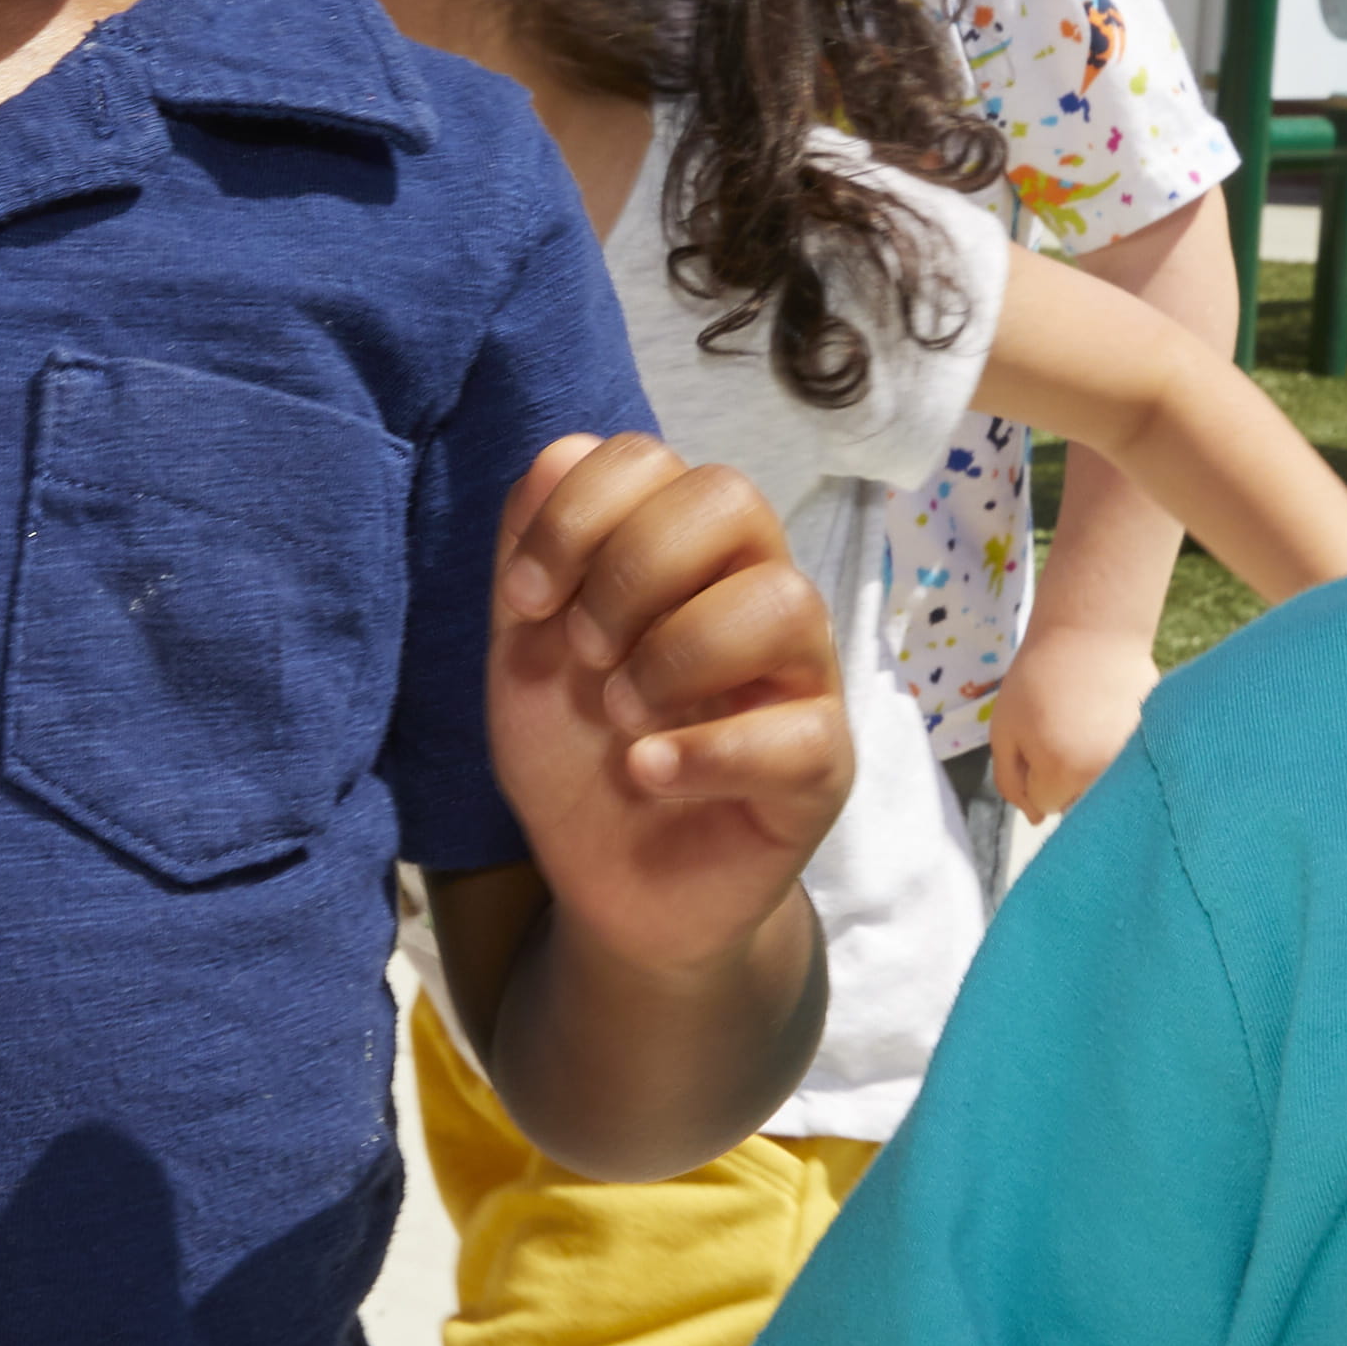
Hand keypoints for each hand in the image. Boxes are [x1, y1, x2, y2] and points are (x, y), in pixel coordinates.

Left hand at [484, 435, 848, 973]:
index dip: (577, 511)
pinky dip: (705, 751)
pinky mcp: (820, 765)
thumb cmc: (578, 755)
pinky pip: (797, 731)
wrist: (607, 887)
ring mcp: (798, 676)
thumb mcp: (525, 652)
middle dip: (629, 571)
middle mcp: (750, 591)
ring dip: (675, 655)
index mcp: (679, 551)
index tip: (525, 599)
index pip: (652, 457)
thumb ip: (531, 555)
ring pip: (782, 600)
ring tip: (618, 718)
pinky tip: (645, 773)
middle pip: (730, 498)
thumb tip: (554, 458)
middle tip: (584, 654)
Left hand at [983, 621, 1154, 820]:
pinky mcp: (1151, 746)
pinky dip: (1115, 754)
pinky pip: (1127, 770)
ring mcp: (1132, 762)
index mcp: (1061, 772)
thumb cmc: (1037, 678)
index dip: (1034, 774)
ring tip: (1086, 727)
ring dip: (1091, 770)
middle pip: (1077, 804)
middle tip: (1062, 731)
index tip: (1036, 738)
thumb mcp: (1003, 730)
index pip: (1044, 805)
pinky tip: (1108, 723)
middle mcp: (1102, 776)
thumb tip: (1034, 820)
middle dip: (1063, 780)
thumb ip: (1011, 781)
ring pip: (1103, 790)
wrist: (1091, 631)